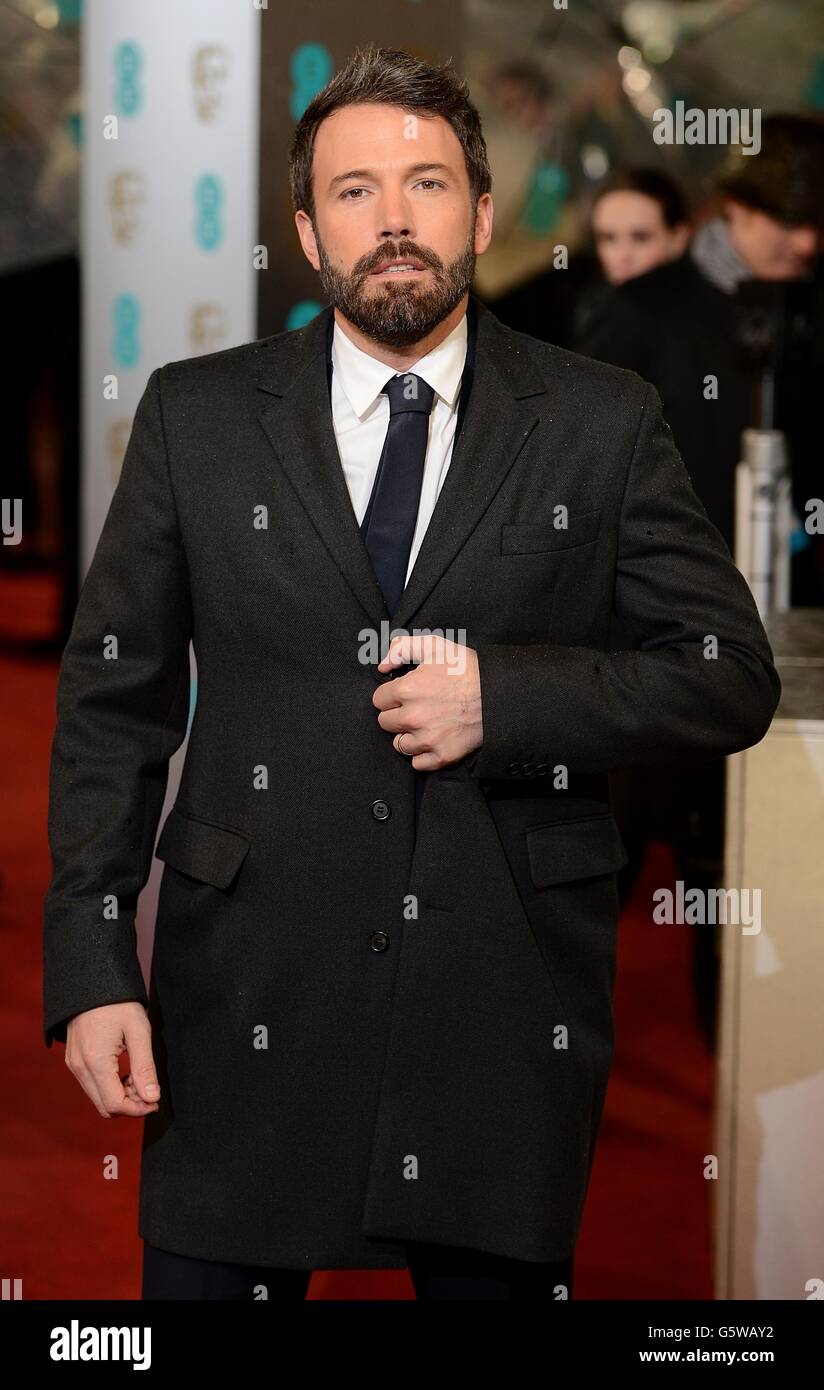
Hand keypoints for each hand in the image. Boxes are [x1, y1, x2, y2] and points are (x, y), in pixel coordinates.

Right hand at [65, 1002, 160, 1117]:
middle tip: (150, 1089)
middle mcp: (79, 1067)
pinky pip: (91, 1085)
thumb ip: (145, 1067)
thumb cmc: (118, 1003)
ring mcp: (73, 1064)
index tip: (156, 1101)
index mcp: (95, 1062)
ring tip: (139, 1076)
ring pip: (97, 1097)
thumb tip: (152, 1098)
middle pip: (104, 1106)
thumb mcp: (138, 1031)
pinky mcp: (73, 1060)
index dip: (138, 1109)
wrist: (92, 981)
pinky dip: (109, 1086)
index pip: (114, 1104)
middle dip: (130, 1104)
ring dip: (120, 1096)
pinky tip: (125, 1072)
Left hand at [373, 632, 482, 771]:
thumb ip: (402, 649)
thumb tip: (382, 666)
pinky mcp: (442, 756)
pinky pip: (417, 763)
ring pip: (399, 744)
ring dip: (407, 736)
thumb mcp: (435, 646)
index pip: (378, 700)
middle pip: (385, 723)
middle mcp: (413, 717)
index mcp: (407, 690)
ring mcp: (427, 739)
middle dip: (396, 715)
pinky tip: (432, 741)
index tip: (403, 694)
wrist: (500, 693)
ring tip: (424, 725)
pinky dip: (422, 755)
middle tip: (415, 708)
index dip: (391, 695)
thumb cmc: (467, 668)